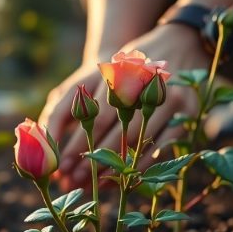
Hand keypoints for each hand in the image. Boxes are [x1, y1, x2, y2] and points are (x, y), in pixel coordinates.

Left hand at [47, 23, 209, 189]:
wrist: (171, 46)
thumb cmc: (118, 73)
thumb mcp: (90, 79)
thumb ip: (64, 108)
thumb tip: (46, 144)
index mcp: (107, 71)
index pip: (85, 114)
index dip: (69, 144)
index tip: (58, 168)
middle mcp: (138, 81)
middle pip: (107, 130)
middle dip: (87, 160)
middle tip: (73, 182)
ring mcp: (166, 96)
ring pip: (131, 141)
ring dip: (111, 168)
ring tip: (92, 186)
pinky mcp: (186, 112)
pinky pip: (159, 147)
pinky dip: (138, 166)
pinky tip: (122, 180)